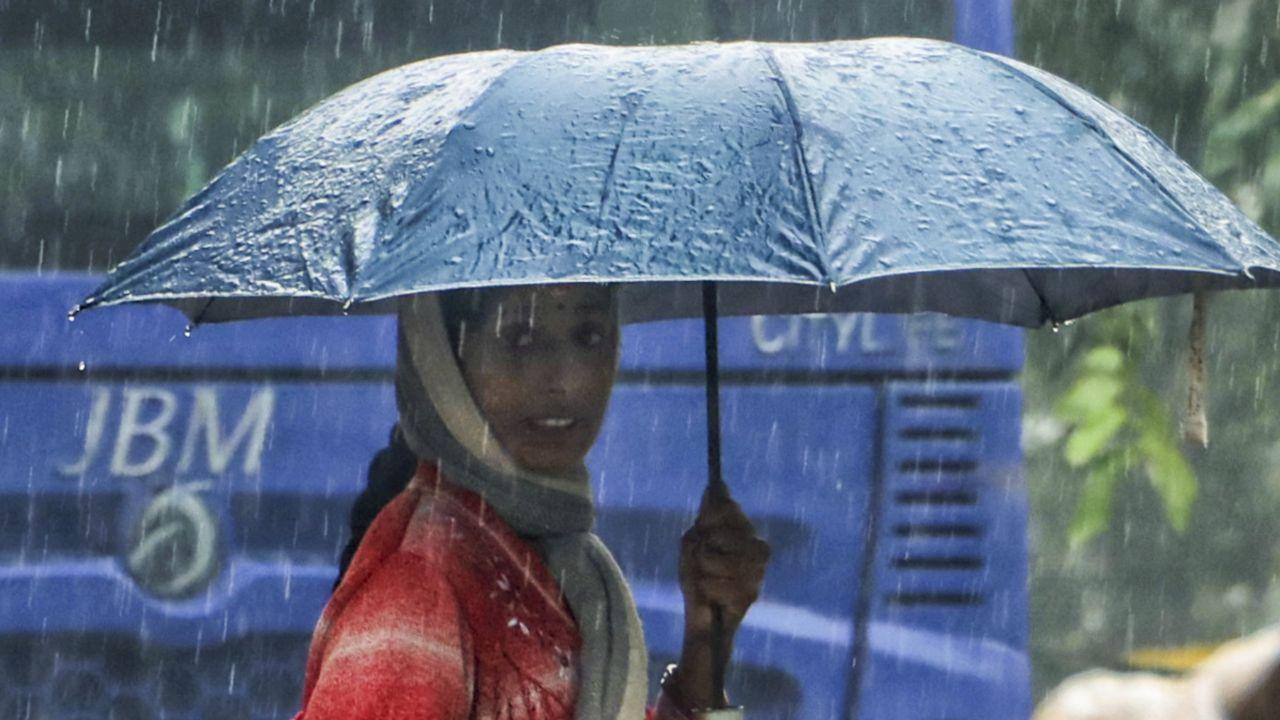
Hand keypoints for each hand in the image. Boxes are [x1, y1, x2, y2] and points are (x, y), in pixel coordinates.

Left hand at [666, 481, 769, 709]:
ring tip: (707, 580)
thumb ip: (707, 517)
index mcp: (746, 532)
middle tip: (704, 561)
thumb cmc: (698, 575)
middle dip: (703, 548)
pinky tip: (713, 596)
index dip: (708, 519)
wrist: (702, 617)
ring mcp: (757, 571)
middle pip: (721, 533)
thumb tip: (716, 484)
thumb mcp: (695, 541)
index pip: (727, 509)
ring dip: (702, 570)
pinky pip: (716, 583)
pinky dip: (706, 588)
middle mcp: (758, 548)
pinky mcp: (752, 593)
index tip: (702, 530)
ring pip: (715, 558)